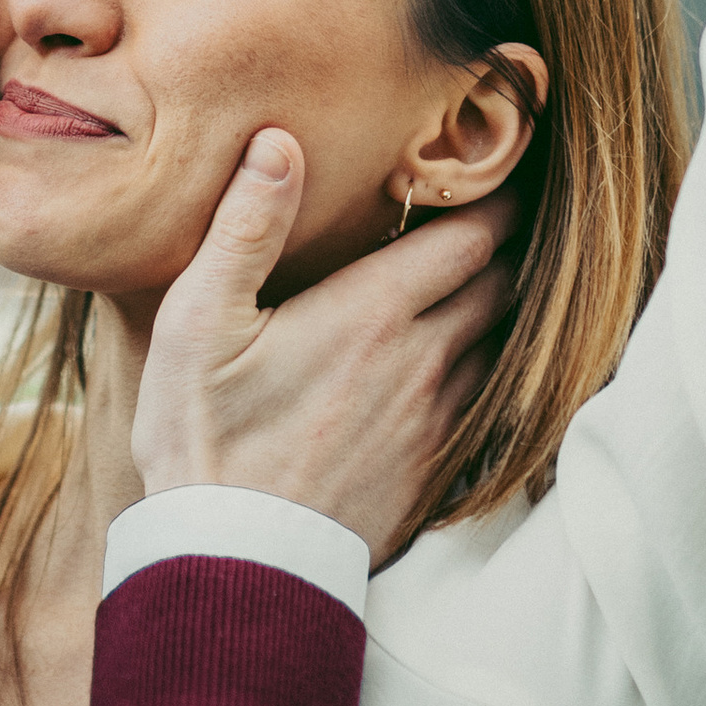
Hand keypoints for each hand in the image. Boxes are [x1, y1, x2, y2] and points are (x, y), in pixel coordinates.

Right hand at [131, 131, 512, 557]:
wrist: (236, 564)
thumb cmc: (205, 439)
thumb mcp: (198, 323)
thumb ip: (245, 228)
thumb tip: (279, 141)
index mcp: (374, 311)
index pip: (473, 235)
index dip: (493, 197)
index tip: (494, 168)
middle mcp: (425, 359)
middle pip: (504, 283)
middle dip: (508, 245)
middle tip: (499, 212)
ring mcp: (438, 419)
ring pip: (504, 343)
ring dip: (503, 307)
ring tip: (491, 277)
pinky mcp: (436, 468)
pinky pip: (489, 402)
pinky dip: (490, 369)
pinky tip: (467, 362)